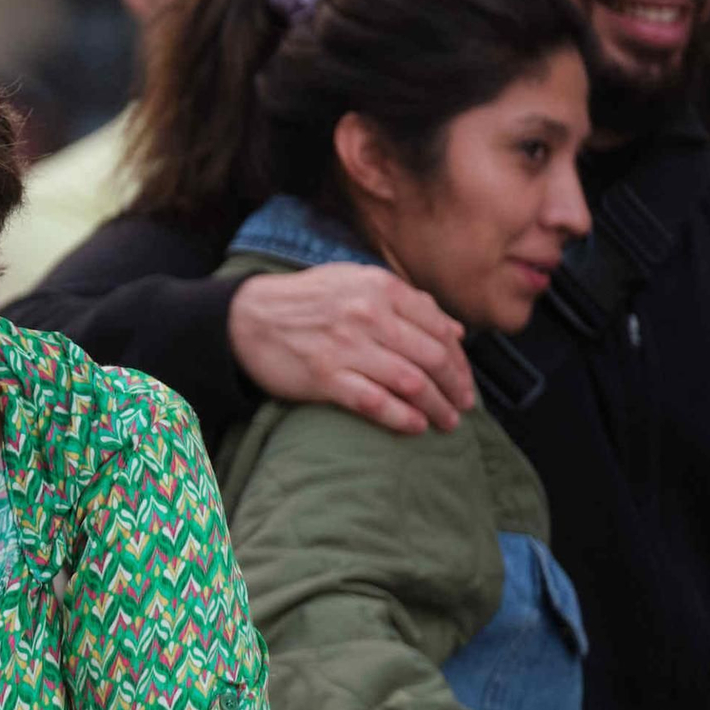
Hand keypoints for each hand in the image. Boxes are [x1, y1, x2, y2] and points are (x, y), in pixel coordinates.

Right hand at [228, 264, 473, 433]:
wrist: (246, 318)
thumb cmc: (305, 300)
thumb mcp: (356, 282)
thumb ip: (407, 302)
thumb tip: (455, 331)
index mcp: (380, 289)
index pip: (438, 328)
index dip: (459, 359)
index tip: (464, 379)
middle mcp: (368, 316)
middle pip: (431, 358)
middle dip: (455, 386)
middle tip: (464, 406)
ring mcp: (346, 348)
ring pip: (410, 382)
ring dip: (436, 406)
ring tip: (447, 422)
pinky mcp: (325, 378)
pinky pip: (374, 402)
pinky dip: (401, 417)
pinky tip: (415, 426)